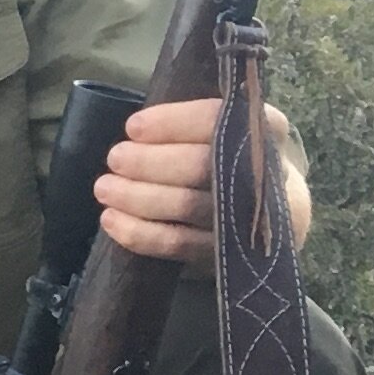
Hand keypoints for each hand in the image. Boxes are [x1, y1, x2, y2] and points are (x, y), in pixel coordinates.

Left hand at [98, 97, 312, 270]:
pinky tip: (111, 220)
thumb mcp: (222, 128)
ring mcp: (249, 220)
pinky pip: (178, 244)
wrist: (265, 212)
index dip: (174, 122)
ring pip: (188, 206)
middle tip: (115, 158)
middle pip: (203, 166)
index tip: (133, 127)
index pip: (221, 120)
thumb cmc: (227, 157)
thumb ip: (190, 122)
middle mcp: (267, 175)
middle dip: (150, 162)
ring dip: (137, 197)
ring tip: (104, 188)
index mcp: (269, 131)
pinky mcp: (227, 254)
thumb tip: (136, 128)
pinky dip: (139, 233)